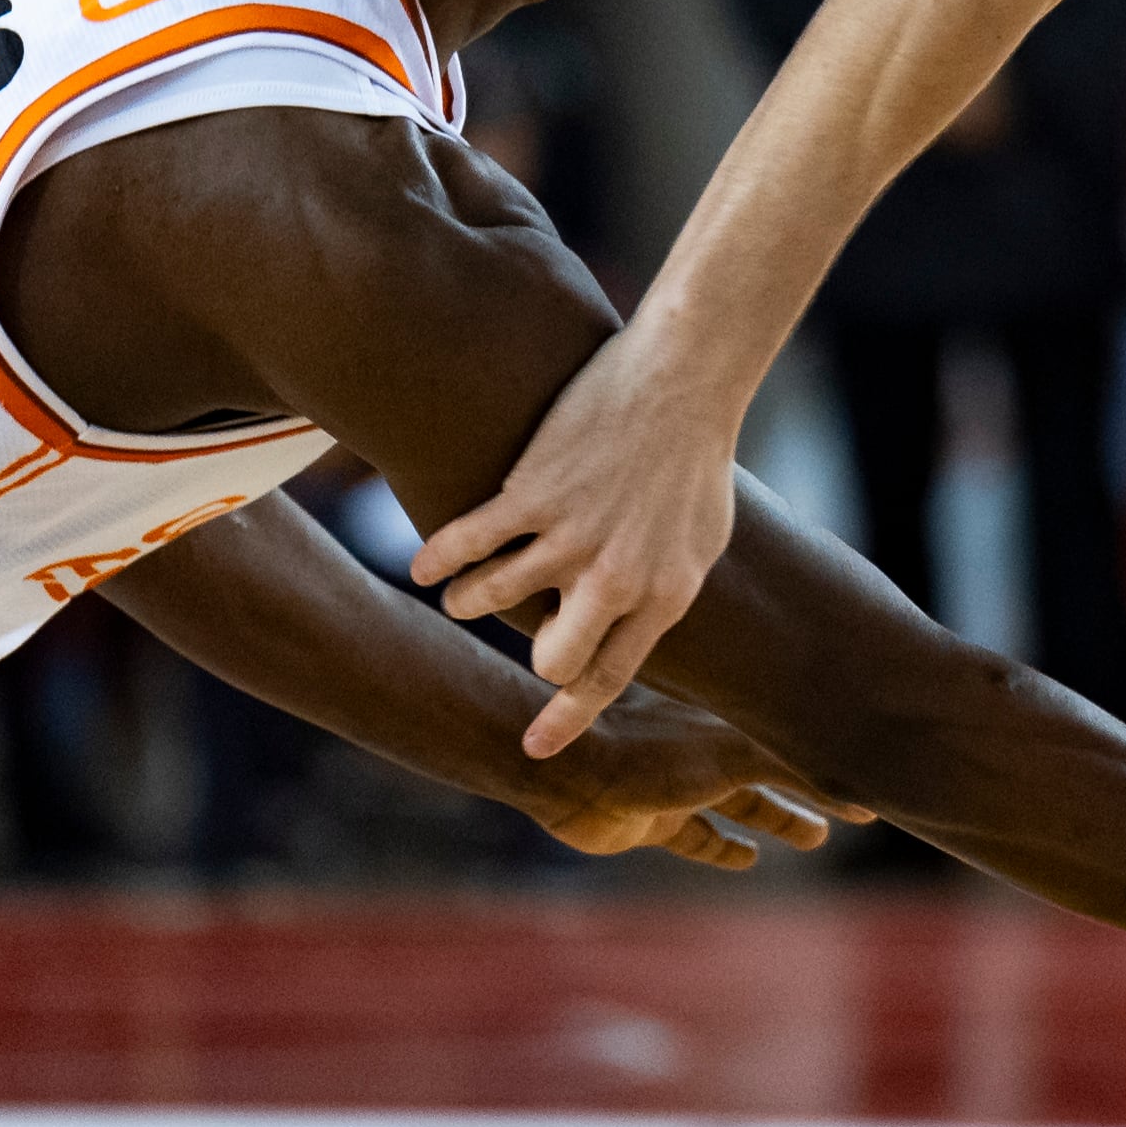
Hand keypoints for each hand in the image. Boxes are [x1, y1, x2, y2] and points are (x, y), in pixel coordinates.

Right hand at [410, 317, 744, 757]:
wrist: (684, 380)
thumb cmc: (697, 455)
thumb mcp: (702, 540)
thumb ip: (664, 588)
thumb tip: (635, 623)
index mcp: (663, 596)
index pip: (608, 679)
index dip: (567, 719)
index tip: (536, 746)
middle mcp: (616, 580)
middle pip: (551, 657)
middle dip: (534, 650)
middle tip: (525, 624)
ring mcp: (571, 538)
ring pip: (492, 600)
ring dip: (469, 602)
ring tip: (459, 595)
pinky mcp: (533, 494)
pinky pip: (466, 544)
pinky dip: (437, 560)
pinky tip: (422, 567)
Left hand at [525, 680, 867, 869]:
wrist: (572, 771)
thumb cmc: (655, 748)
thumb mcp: (738, 752)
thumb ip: (795, 765)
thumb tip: (861, 783)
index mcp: (731, 723)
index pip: (793, 740)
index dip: (830, 760)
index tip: (871, 777)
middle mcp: (708, 749)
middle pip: (774, 771)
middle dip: (812, 788)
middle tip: (854, 811)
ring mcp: (680, 786)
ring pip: (742, 806)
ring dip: (777, 820)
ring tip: (815, 837)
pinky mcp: (652, 822)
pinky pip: (698, 839)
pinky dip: (723, 848)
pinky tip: (746, 859)